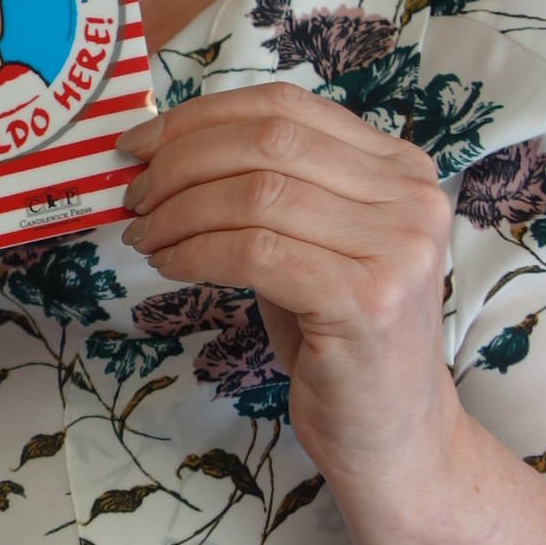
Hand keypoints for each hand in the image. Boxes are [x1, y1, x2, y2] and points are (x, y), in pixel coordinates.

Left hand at [118, 83, 456, 497]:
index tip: (141, 143)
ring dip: (179, 212)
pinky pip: (254, 251)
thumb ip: (270, 188)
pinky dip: (195, 252)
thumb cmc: (339, 339)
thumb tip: (164, 150)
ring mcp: (396, 248)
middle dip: (180, 162)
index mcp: (400, 167)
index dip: (201, 117)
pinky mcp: (365, 300)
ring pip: (256, 194)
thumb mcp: (312, 245)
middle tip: (134, 196)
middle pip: (267, 143)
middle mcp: (412, 197)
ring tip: (146, 237)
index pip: (285, 107)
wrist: (393, 436)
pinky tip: (169, 268)